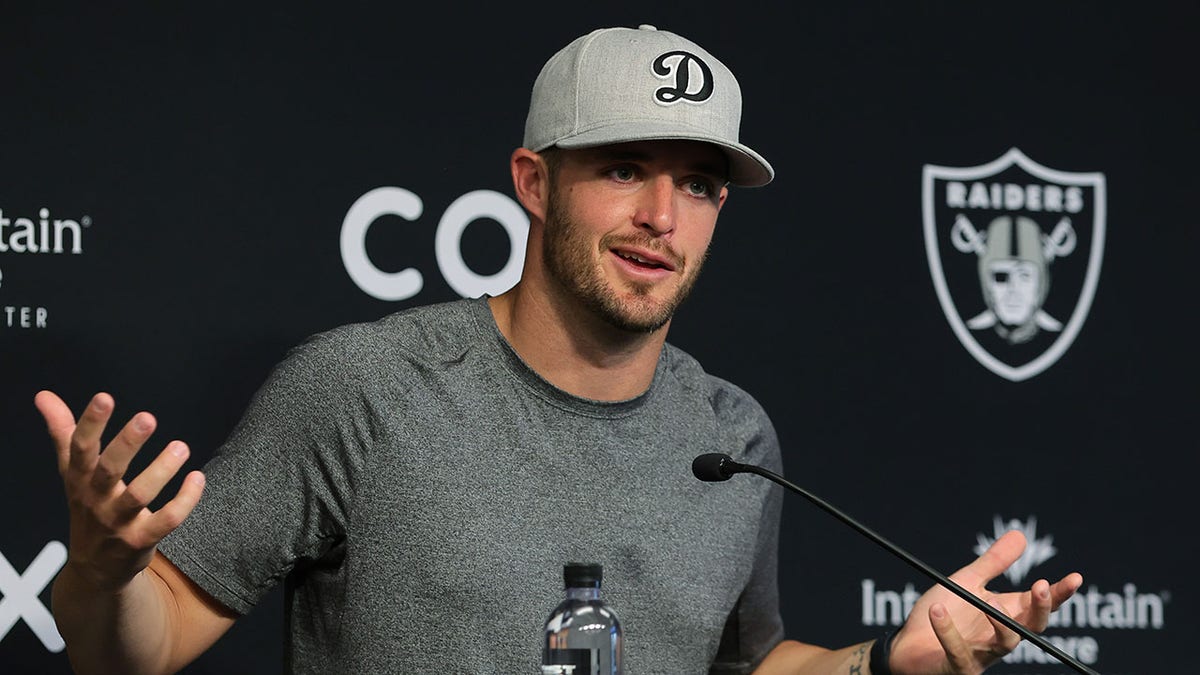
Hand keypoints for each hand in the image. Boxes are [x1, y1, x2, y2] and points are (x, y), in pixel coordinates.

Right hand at [36, 391, 204, 591]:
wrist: (94, 569)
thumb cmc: (88, 508)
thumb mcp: (71, 472)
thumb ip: (62, 433)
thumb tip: (44, 396)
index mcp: (80, 479)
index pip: (80, 449)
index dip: (90, 423)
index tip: (104, 398)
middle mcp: (97, 499)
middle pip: (108, 470)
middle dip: (126, 444)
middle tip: (147, 418)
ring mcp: (118, 522)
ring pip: (139, 496)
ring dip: (161, 471)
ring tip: (181, 447)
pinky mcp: (141, 540)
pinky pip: (166, 521)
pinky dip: (184, 500)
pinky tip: (198, 478)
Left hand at [888, 530, 1082, 674]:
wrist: (909, 644)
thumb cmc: (943, 613)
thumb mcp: (967, 583)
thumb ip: (993, 563)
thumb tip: (1021, 535)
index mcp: (1006, 614)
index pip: (1038, 605)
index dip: (1059, 594)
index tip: (1076, 578)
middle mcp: (1000, 636)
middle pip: (1031, 626)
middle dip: (1040, 609)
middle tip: (1042, 587)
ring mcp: (982, 654)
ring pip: (1004, 644)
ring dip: (1001, 622)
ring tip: (993, 602)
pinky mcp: (958, 667)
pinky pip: (957, 650)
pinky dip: (948, 631)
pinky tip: (938, 610)